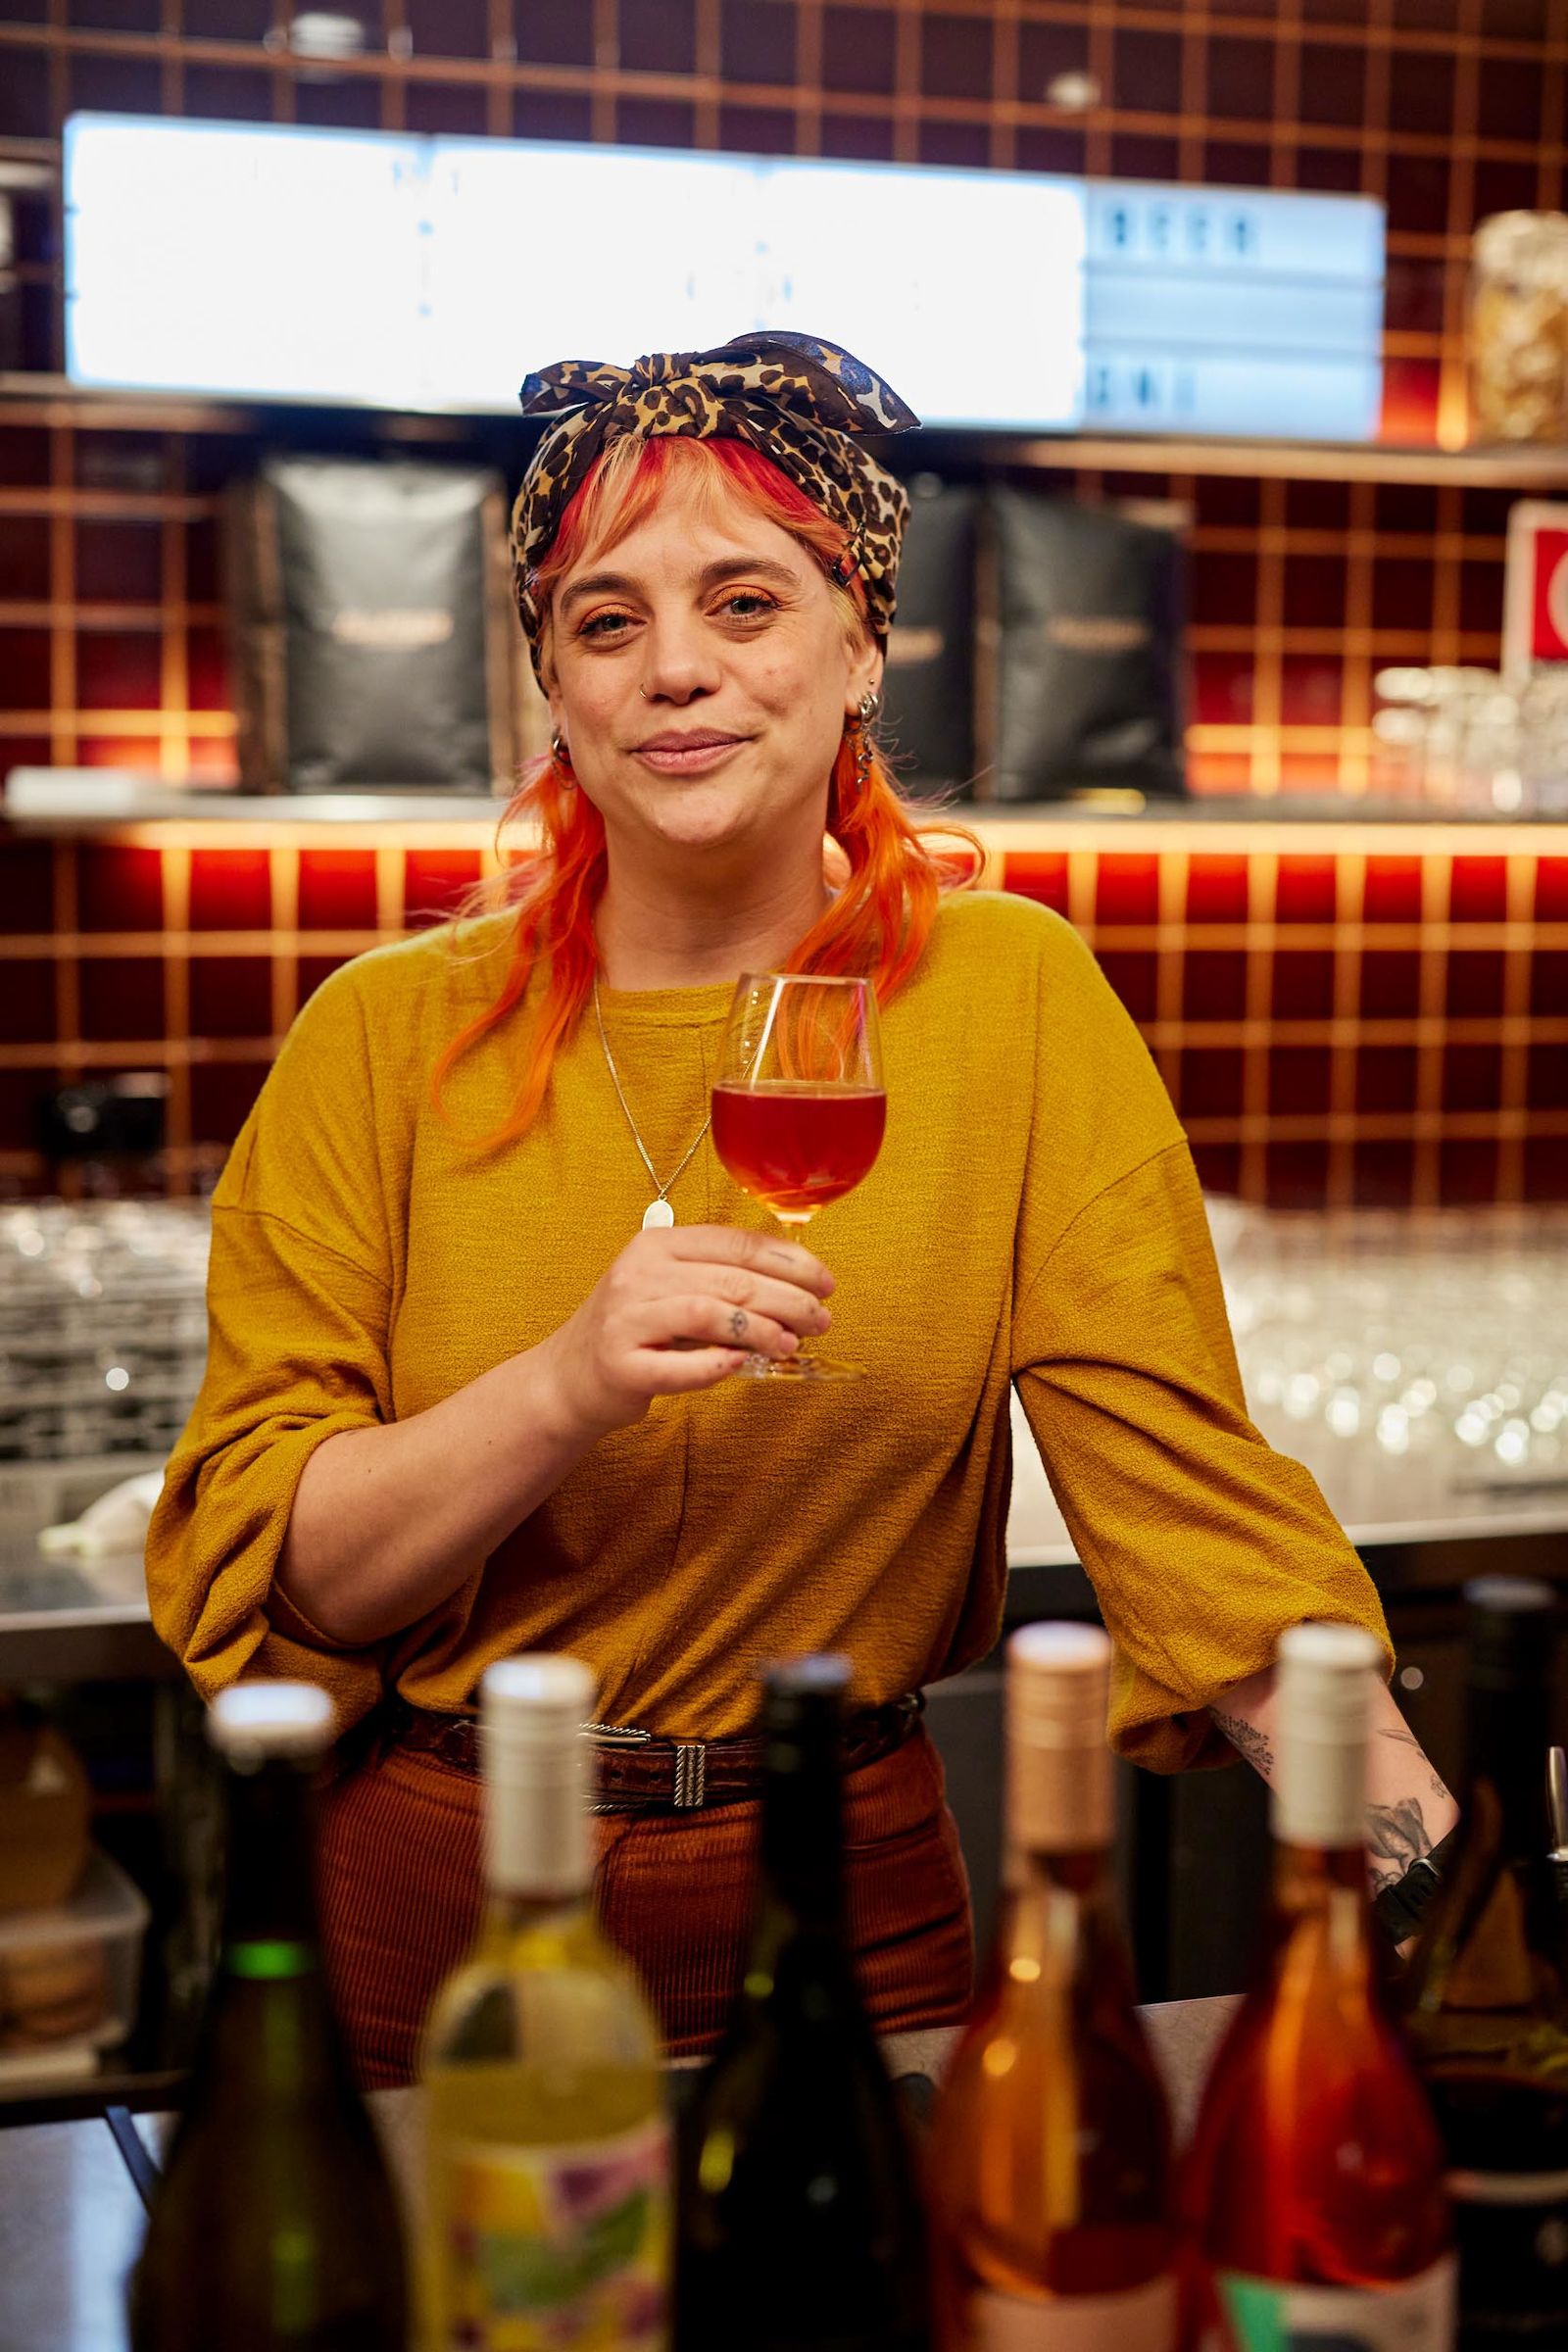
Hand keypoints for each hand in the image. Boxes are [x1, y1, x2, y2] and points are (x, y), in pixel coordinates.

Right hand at [541, 1225, 835, 1436]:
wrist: (571, 1376)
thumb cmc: (637, 1330)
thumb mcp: (673, 1287)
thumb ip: (721, 1278)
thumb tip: (798, 1284)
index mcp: (658, 1245)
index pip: (736, 1244)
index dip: (789, 1261)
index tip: (824, 1282)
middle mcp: (639, 1274)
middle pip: (731, 1279)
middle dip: (788, 1299)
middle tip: (821, 1319)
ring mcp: (627, 1318)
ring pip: (709, 1314)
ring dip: (761, 1330)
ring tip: (791, 1343)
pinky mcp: (622, 1364)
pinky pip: (679, 1366)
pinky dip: (717, 1366)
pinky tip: (742, 1366)